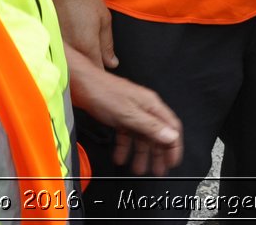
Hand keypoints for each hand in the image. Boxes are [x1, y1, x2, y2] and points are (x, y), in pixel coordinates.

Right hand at [46, 0, 116, 68]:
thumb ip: (107, 44)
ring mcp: (57, 45)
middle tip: (93, 69)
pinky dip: (64, 55)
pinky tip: (67, 50)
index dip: (101, 75)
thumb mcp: (104, 19)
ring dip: (75, 65)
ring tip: (80, 60)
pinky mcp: (48, 39)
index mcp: (87, 46)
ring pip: (69, 63)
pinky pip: (58, 53)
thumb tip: (112, 63)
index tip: (104, 77)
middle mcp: (71, 50)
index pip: (96, 71)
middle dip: (88, 72)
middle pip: (80, 70)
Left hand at [65, 46, 182, 176]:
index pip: (172, 127)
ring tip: (138, 169)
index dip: (174, 145)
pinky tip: (120, 157)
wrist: (82, 84)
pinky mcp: (120, 116)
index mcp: (152, 105)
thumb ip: (151, 126)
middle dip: (158, 154)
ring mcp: (132, 112)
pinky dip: (125, 148)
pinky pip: (127, 135)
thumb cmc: (104, 93)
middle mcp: (144, 108)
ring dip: (141, 154)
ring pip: (141, 137)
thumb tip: (171, 136)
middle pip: (157, 134)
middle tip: (158, 170)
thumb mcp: (130, 114)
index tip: (172, 161)